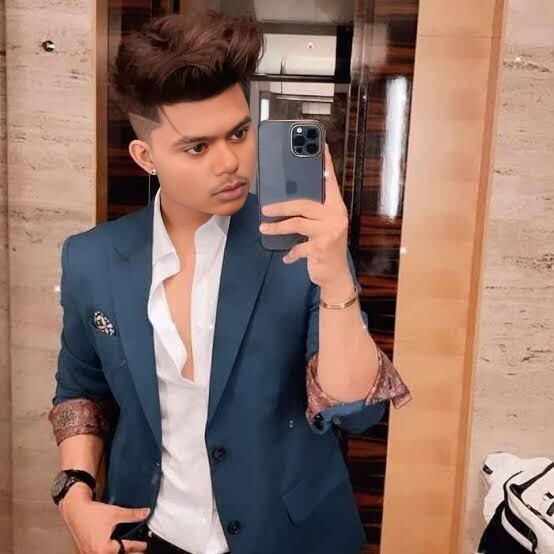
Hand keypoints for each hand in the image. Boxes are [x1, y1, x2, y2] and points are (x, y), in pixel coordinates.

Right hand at [59, 484, 148, 552]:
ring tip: (127, 548)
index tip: (145, 545)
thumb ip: (132, 514)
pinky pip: (100, 553)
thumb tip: (145, 513)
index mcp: (104, 548)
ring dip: (119, 552)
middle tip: (139, 550)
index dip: (138, 546)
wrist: (75, 510)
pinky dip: (109, 551)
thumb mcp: (115, 512)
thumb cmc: (91, 513)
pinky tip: (113, 547)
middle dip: (129, 553)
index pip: (126, 549)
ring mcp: (89, 553)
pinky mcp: (86, 550)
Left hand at [259, 143, 351, 288]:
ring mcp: (329, 232)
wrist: (335, 276)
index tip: (323, 147)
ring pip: (297, 223)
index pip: (330, 182)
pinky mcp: (320, 248)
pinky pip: (298, 247)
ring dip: (277, 227)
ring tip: (264, 228)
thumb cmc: (327, 247)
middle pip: (304, 204)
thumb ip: (313, 213)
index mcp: (336, 207)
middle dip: (281, 206)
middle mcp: (335, 216)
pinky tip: (286, 257)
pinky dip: (290, 253)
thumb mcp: (323, 227)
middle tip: (265, 209)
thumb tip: (287, 200)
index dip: (326, 165)